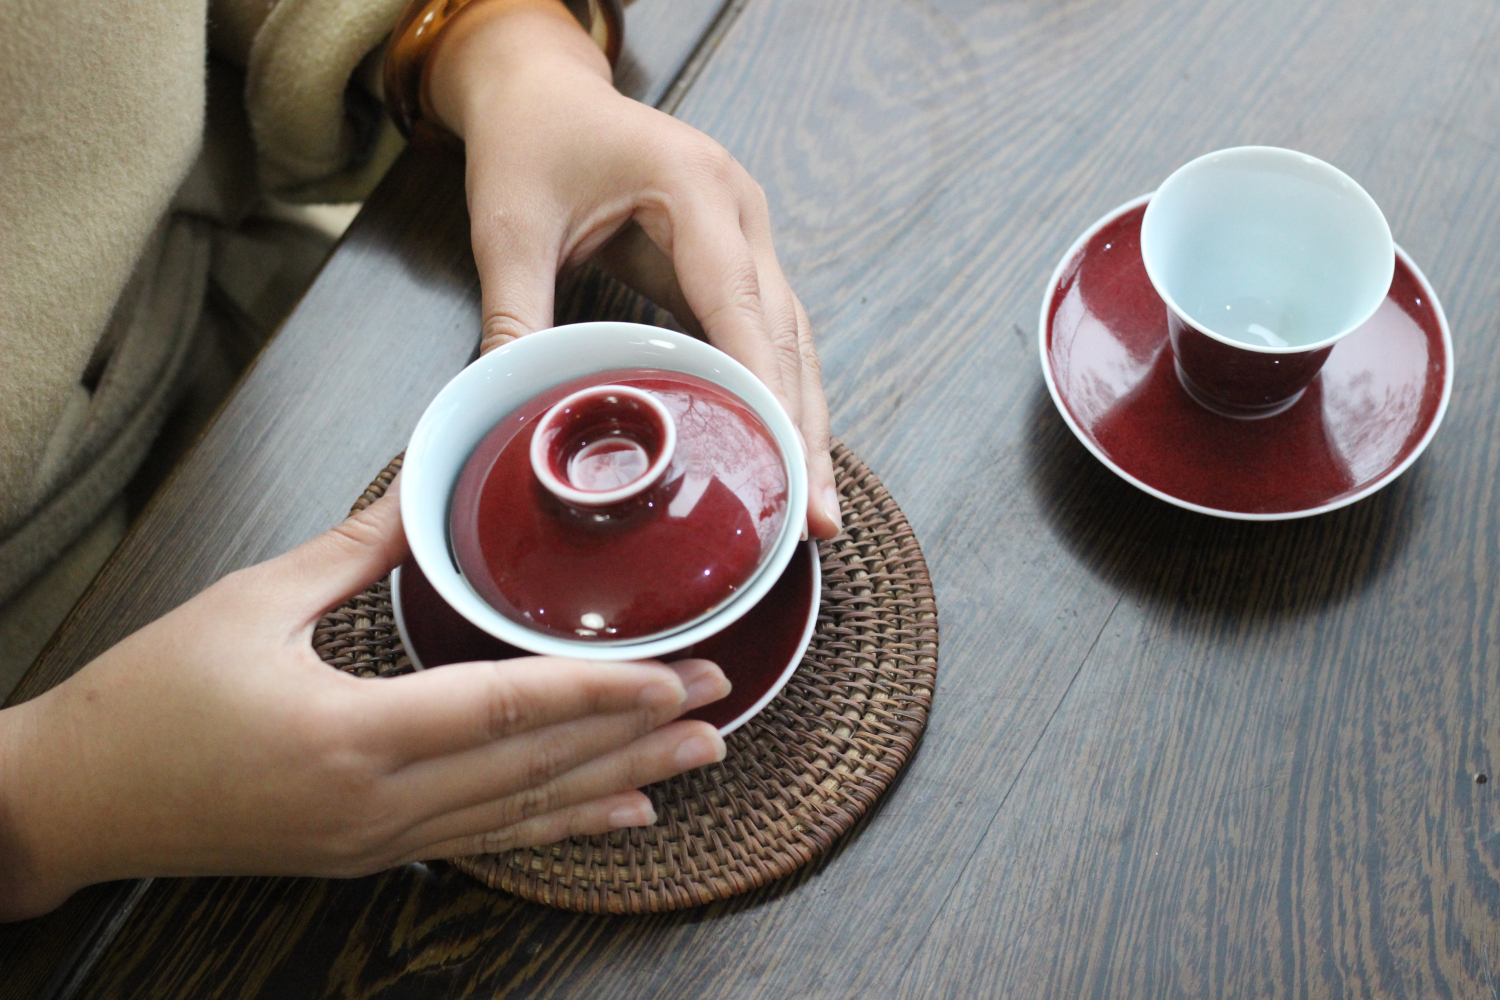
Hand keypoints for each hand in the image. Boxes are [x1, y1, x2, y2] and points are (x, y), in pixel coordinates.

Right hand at [0, 486, 728, 920]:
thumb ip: (352, 547)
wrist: (73, 803)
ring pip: (524, 813)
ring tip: (697, 763)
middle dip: (638, 737)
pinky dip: (559, 825)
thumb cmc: (147, 702)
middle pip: (535, 769)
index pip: (504, 709)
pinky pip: (487, 841)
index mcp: (350, 735)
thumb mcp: (249, 604)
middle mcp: (377, 806)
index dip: (598, 692)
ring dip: (619, 786)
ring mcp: (377, 842)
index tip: (673, 675)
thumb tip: (419, 487)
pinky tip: (616, 819)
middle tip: (720, 705)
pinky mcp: (370, 855)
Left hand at [425, 0, 841, 537]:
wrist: (543, 89)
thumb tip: (508, 403)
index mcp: (692, 186)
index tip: (779, 458)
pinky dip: (779, 392)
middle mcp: (739, 207)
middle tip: (815, 514)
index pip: (737, 301)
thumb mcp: (509, 225)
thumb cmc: (531, 142)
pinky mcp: (736, 255)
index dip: (762, 386)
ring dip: (803, 419)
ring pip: (793, 338)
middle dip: (801, 424)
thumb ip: (514, 313)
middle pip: (786, 331)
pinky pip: (770, 332)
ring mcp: (747, 230)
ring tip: (814, 505)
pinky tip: (783, 450)